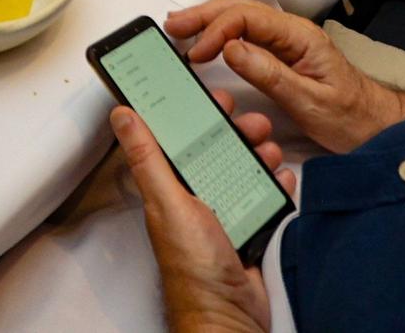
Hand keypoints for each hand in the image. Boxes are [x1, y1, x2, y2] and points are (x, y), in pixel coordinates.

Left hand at [113, 97, 285, 332]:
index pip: (177, 139)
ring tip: (268, 147)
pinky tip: (282, 176)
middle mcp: (194, 198)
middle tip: (250, 120)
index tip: (211, 95)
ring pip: (242, 169)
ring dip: (258, 153)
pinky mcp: (249, 228)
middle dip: (234, 130)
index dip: (193, 114)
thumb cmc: (194, 267)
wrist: (230, 315)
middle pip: (214, 150)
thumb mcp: (168, 202)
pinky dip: (275, 184)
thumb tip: (122, 116)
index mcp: (169, 188)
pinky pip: (264, 197)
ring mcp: (224, 213)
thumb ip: (148, 158)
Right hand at [167, 0, 404, 152]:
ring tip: (180, 26)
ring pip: (241, 17)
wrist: (376, 125)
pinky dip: (220, 32)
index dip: (217, 30)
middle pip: (240, 9)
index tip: (196, 53)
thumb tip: (231, 48)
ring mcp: (287, 40)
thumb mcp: (309, 101)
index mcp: (300, 37)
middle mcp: (292, 31)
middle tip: (172, 26)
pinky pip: (246, 32)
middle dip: (204, 15)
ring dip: (209, 19)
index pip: (248, 18)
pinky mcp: (282, 53)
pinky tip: (206, 38)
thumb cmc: (350, 116)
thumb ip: (270, 74)